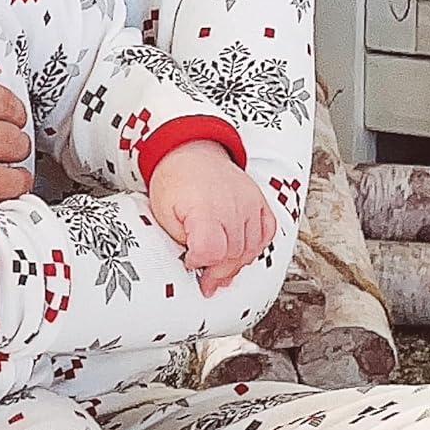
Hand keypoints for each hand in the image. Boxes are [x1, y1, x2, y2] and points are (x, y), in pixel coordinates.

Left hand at [149, 142, 276, 296]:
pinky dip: (255, 247)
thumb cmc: (175, 179)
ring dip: (236, 264)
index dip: (200, 263)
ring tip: (220, 268)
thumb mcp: (163, 213)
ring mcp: (249, 202)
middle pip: (233, 254)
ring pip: (251, 248)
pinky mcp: (259, 200)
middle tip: (206, 278)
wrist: (189, 151)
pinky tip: (240, 252)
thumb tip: (197, 265)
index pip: (211, 251)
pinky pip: (267, 233)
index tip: (191, 262)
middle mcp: (232, 204)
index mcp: (204, 207)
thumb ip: (181, 241)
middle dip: (217, 271)